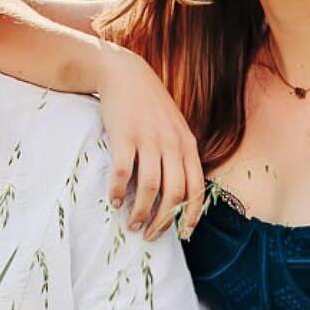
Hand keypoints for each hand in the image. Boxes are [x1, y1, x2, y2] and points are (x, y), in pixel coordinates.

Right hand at [96, 44, 203, 241]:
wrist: (125, 74)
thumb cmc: (150, 106)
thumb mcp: (175, 128)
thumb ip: (180, 155)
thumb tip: (178, 193)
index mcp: (188, 145)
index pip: (197, 188)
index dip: (191, 216)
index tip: (182, 235)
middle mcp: (172, 144)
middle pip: (175, 193)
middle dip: (163, 221)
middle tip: (149, 235)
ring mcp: (149, 139)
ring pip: (150, 187)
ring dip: (141, 212)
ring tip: (132, 224)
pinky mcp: (125, 135)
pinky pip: (123, 171)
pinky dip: (118, 191)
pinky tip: (113, 201)